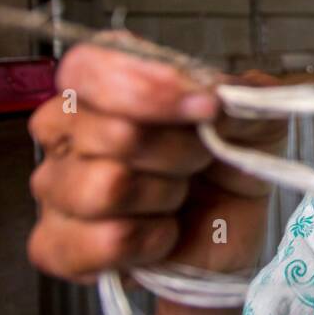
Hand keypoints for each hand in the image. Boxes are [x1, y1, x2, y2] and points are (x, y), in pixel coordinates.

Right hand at [26, 35, 284, 284]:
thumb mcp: (256, 120)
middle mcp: (69, 133)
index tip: (203, 104)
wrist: (231, 230)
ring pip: (103, 187)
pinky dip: (149, 240)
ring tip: (178, 196)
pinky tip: (163, 234)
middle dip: (176, 149)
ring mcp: (57, 190)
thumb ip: (242, 97)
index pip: (87, 67)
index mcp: (104, 89)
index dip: (144, 86)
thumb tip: (213, 94)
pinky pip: (99, 242)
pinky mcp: (60, 246)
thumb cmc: (226, 165)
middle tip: (201, 156)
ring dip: (163, 194)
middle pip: (109, 131)